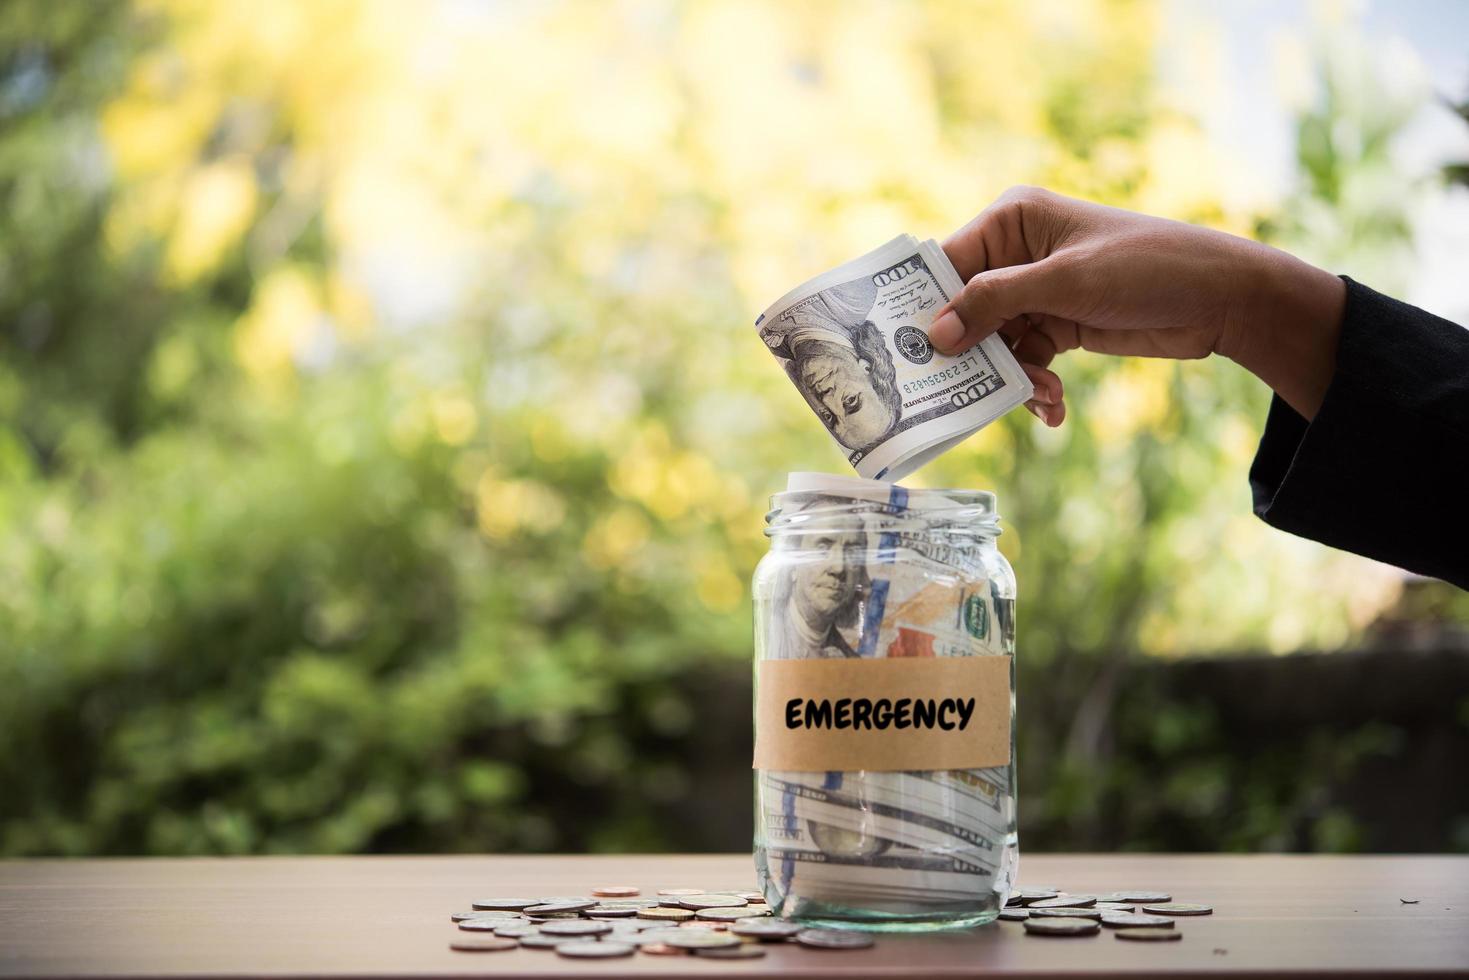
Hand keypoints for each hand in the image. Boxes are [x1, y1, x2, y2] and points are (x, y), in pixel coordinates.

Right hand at [931, 187, 1346, 424]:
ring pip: (995, 345)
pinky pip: (1025, 362)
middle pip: (965, 312)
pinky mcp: (1058, 325)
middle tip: (966, 393)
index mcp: (1012, 220)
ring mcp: (1037, 292)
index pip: (947, 264)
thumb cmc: (1147, 267)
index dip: (927, 307)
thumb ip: (994, 303)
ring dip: (1012, 378)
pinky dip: (1035, 387)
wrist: (1222, 299)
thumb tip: (933, 334)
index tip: (909, 351)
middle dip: (975, 355)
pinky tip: (1055, 408)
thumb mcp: (1064, 283)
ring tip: (1043, 397)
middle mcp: (1017, 254)